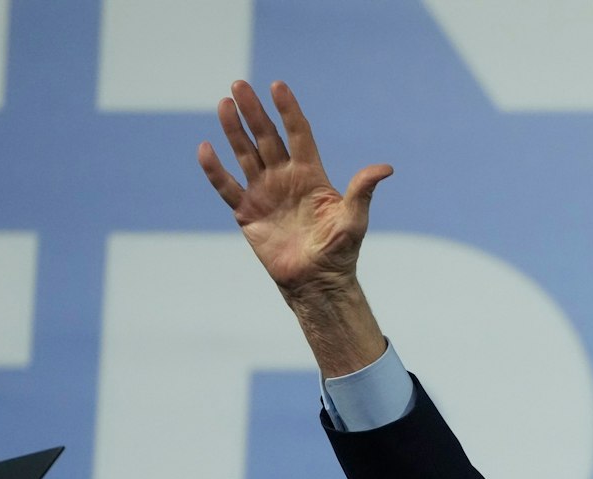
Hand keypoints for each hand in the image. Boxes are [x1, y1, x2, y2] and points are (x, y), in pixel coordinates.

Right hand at [197, 81, 390, 375]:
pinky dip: (215, 169)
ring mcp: (264, 192)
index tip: (278, 86)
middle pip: (266, 137)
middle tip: (239, 84)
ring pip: (245, 154)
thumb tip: (386, 168)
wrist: (317, 281)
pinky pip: (227, 186)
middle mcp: (285, 178)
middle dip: (254, 111)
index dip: (288, 110)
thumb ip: (362, 190)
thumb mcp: (354, 219)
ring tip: (224, 103)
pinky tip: (206, 148)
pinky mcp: (247, 212)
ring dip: (234, 130)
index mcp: (311, 174)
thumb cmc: (340, 250)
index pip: (298, 134)